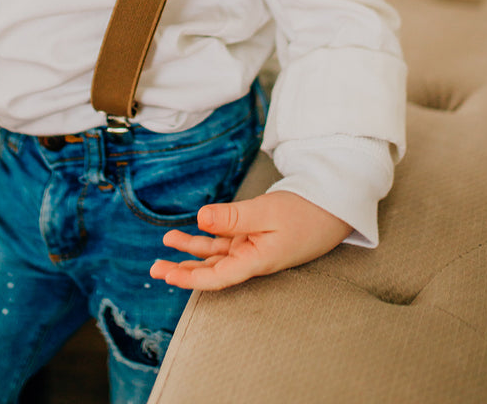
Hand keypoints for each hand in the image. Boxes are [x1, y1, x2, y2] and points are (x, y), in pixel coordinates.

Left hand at [150, 191, 351, 290]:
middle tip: (155, 269)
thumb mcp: (267, 211)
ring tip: (166, 246)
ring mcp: (253, 249)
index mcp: (257, 261)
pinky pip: (225, 242)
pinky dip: (207, 238)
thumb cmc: (305, 212)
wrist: (331, 206)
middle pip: (212, 271)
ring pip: (216, 255)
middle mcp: (252, 259)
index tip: (169, 276)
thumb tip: (200, 218)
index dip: (192, 279)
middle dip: (183, 271)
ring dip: (191, 252)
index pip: (219, 277)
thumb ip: (233, 217)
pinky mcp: (255, 237)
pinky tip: (189, 233)